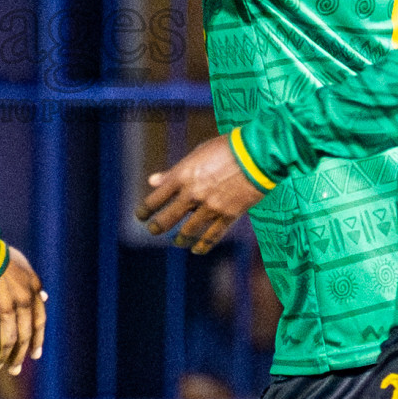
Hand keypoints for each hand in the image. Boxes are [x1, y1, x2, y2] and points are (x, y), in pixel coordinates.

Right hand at [0, 244, 46, 374]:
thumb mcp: (22, 265)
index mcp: (33, 289)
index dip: (37, 340)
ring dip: (4, 357)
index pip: (39, 321)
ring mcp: (5, 308)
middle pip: (25, 336)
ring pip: (8, 342)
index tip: (34, 355)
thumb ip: (33, 283)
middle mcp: (23, 301)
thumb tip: (45, 297)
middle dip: (19, 356)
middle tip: (14, 369)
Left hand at [137, 132, 264, 253]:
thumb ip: (174, 171)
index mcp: (182, 175)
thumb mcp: (196, 154)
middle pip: (167, 218)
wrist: (257, 154)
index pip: (155, 198)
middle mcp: (193, 193)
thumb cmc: (225, 148)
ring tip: (176, 241)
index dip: (145, 210)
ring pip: (188, 230)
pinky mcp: (228, 215)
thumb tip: (153, 181)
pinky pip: (212, 236)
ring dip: (179, 238)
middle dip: (157, 227)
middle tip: (153, 231)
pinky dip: (203, 245)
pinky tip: (197, 249)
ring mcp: (210, 206)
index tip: (140, 216)